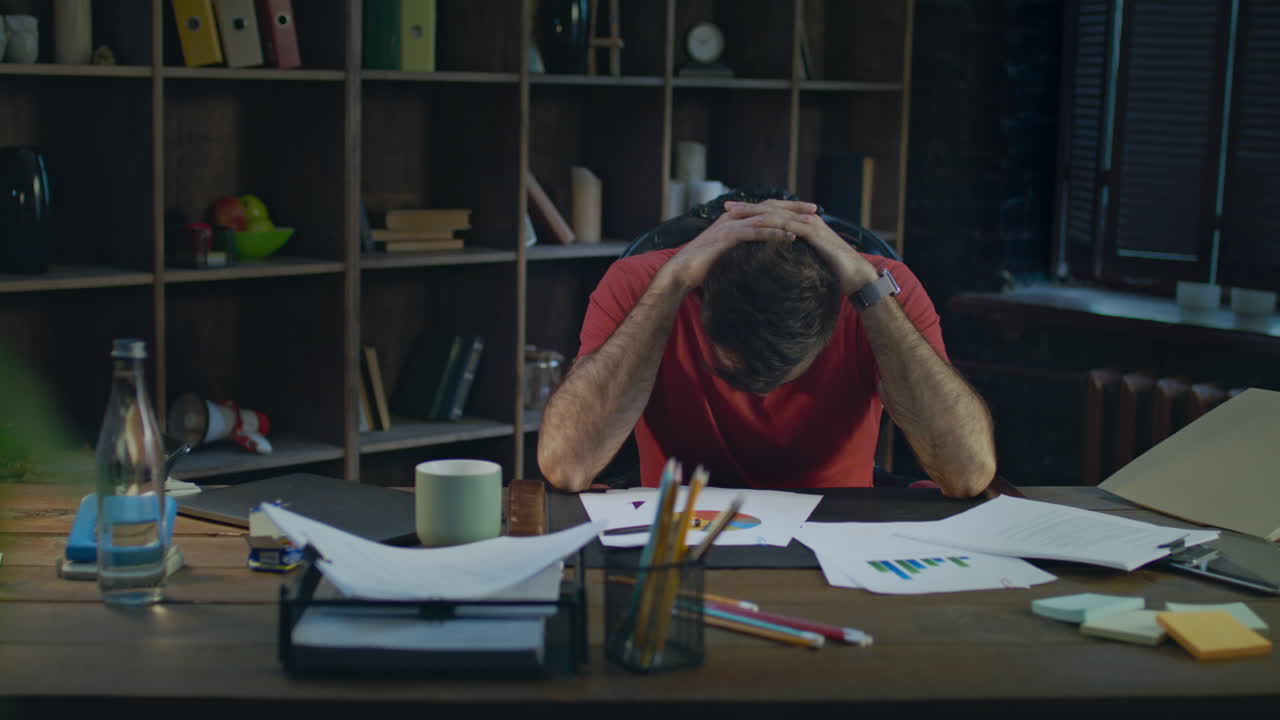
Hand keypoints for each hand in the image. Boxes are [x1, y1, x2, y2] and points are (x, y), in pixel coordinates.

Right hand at [661, 200, 800, 290]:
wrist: (680, 273)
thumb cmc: (703, 268)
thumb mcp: (728, 254)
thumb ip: (742, 249)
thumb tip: (760, 256)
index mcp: (735, 218)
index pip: (766, 208)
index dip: (788, 207)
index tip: (808, 211)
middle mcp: (733, 216)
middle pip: (769, 206)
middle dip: (794, 207)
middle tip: (816, 210)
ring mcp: (729, 225)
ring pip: (765, 217)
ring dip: (789, 219)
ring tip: (810, 223)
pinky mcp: (726, 237)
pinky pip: (755, 232)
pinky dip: (774, 233)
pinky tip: (790, 236)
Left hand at [723, 199, 877, 295]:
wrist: (856, 277)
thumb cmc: (832, 273)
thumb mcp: (806, 261)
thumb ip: (792, 257)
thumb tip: (774, 264)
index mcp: (802, 223)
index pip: (773, 214)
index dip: (752, 212)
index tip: (731, 213)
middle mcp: (805, 219)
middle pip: (771, 209)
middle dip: (748, 207)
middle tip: (726, 206)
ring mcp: (809, 224)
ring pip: (776, 214)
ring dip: (753, 212)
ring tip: (734, 213)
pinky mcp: (813, 233)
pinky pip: (787, 225)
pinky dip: (769, 223)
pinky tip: (752, 224)